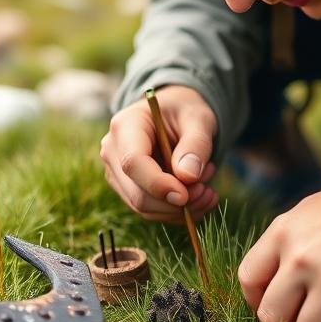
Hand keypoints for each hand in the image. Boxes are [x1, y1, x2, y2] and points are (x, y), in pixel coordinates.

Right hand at [100, 85, 218, 223]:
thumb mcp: (198, 119)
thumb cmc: (185, 111)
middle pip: (137, 193)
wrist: (175, 113)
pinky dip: (176, 210)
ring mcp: (116, 173)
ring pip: (144, 207)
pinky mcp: (127, 188)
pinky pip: (150, 210)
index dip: (158, 184)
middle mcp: (113, 151)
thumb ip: (196, 144)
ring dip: (180, 209)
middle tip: (207, 192)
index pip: (133, 163)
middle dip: (175, 203)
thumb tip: (188, 177)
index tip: (186, 195)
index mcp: (125, 126)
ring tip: (206, 189)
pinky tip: (197, 194)